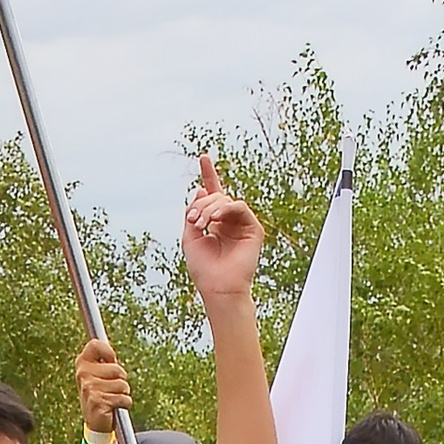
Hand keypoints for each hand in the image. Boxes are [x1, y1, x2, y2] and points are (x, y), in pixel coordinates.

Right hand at [77, 341, 132, 436]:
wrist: (95, 422)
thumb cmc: (101, 394)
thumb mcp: (98, 374)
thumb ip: (104, 360)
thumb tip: (105, 341)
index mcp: (82, 364)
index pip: (95, 345)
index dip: (108, 353)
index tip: (111, 361)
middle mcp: (83, 374)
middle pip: (117, 368)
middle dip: (121, 379)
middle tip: (111, 389)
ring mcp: (89, 388)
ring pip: (123, 385)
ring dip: (123, 393)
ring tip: (113, 399)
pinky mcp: (98, 402)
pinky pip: (124, 398)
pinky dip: (125, 404)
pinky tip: (115, 408)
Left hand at [180, 150, 263, 310]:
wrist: (218, 287)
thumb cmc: (204, 268)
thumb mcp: (190, 237)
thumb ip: (193, 213)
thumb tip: (202, 190)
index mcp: (214, 223)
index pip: (211, 195)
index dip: (208, 175)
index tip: (203, 156)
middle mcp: (228, 221)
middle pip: (214, 196)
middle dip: (200, 205)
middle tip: (194, 222)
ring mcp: (241, 224)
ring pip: (225, 200)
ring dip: (210, 208)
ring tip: (201, 223)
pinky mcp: (253, 228)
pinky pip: (239, 207)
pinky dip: (225, 209)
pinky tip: (215, 220)